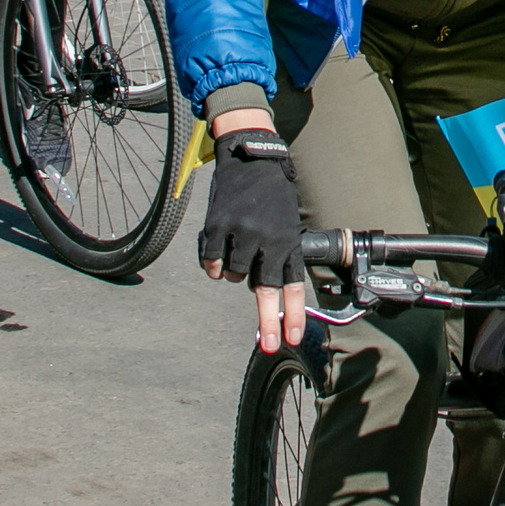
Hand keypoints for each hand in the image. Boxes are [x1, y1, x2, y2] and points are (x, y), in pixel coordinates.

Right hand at [200, 125, 309, 352]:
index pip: (292, 285)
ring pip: (233, 276)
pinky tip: (218, 247)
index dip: (293, 314)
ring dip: (233, 270)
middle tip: (271, 346)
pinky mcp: (217, 228)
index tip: (293, 338)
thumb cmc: (271, 195)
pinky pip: (211, 263)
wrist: (251, 159)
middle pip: (265, 290)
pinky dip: (212, 262)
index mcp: (287, 241)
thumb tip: (265, 290)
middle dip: (268, 321)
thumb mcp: (286, 223)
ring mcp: (241, 234)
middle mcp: (267, 240)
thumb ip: (278, 255)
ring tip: (238, 245)